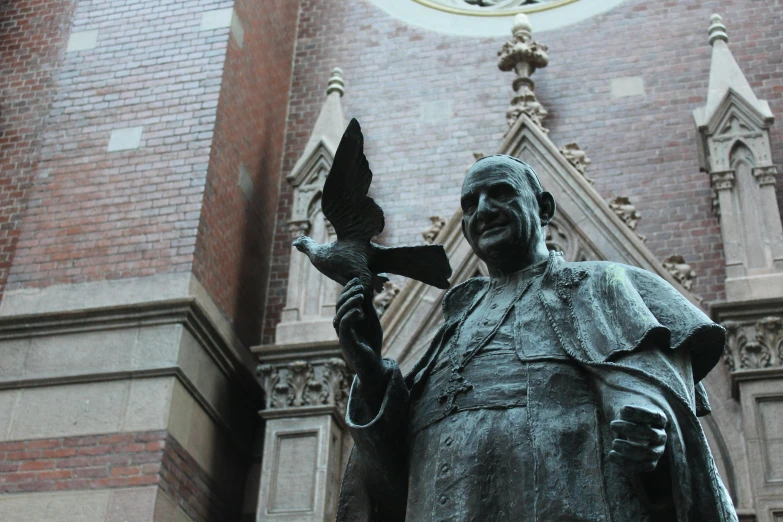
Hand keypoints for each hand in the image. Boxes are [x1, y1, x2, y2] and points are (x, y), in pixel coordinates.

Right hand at [334, 278, 386, 396]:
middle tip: (359, 285)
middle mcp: (341, 325)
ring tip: (361, 295)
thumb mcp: (371, 319)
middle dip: (348, 293)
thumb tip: (367, 286)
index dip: (348, 289)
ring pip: (339, 314)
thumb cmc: (371, 342)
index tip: (357, 279)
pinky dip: (350, 316)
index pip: (343, 300)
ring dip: (350, 302)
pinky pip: (343, 326)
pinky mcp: (346, 342)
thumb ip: (368, 305)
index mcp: (346, 319)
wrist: (374, 364)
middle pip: (339, 305)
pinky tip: (359, 310)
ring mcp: (342, 334)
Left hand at [609, 405, 666, 472]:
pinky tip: (611, 455)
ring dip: (629, 449)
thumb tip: (624, 411)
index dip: (640, 413)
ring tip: (614, 442)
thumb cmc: (629, 419)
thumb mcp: (628, 413)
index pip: (655, 416)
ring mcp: (658, 450)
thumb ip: (627, 412)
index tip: (623, 408)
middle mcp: (661, 436)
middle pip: (653, 435)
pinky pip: (643, 466)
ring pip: (649, 453)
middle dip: (631, 429)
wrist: (631, 433)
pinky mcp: (651, 463)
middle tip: (612, 424)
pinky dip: (626, 462)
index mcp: (659, 420)